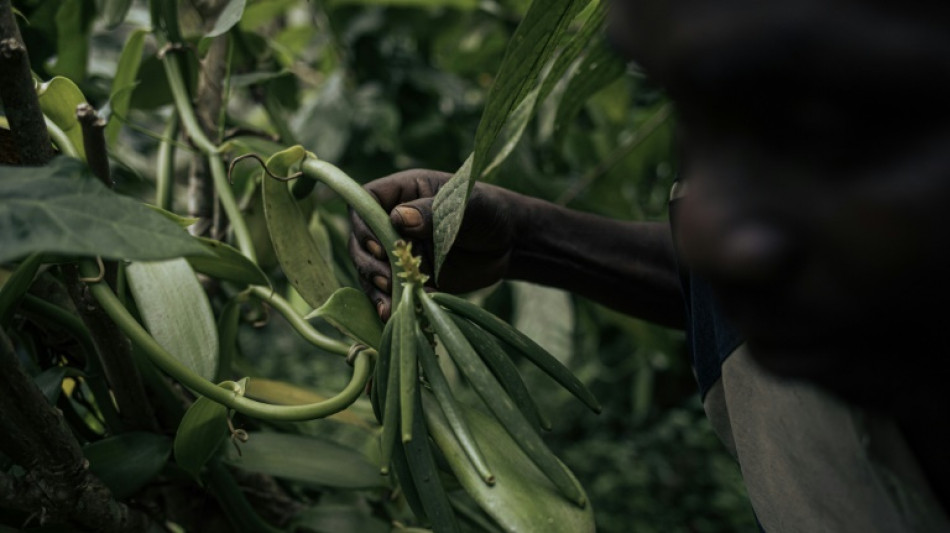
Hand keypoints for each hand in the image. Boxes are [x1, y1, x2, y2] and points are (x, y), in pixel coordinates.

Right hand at [349, 169, 523, 319]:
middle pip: (359, 240)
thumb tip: (399, 218)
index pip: (365, 203)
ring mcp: (397, 251)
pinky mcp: (406, 276)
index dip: (363, 225)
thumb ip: (432, 212)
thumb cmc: (489, 212)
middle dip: (368, 263)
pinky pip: (386, 290)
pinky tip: (393, 315)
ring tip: (390, 304)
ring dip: (374, 288)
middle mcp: (392, 221)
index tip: (379, 247)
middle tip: (388, 280)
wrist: (508, 244)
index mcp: (403, 193)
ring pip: (369, 269)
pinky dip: (387, 302)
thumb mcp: (465, 207)